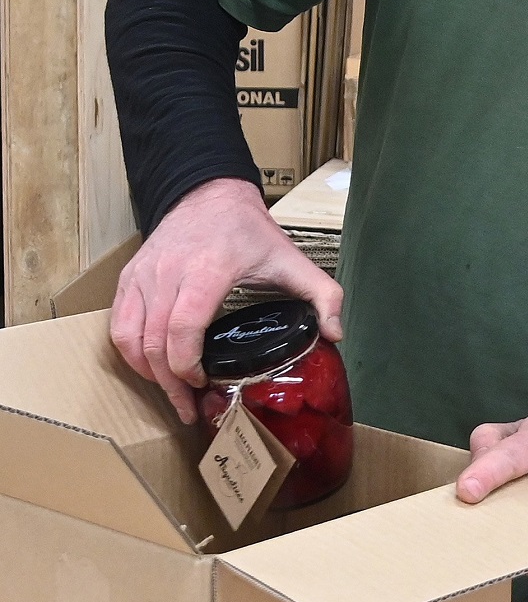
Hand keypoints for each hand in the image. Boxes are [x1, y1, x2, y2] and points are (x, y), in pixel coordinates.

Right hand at [110, 177, 343, 425]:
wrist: (210, 193)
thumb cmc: (248, 231)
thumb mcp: (291, 259)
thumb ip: (323, 295)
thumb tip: (335, 334)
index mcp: (208, 271)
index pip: (183, 328)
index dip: (187, 366)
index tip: (204, 385)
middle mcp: (169, 273)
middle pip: (154, 342)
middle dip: (169, 383)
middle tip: (189, 407)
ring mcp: (144, 275)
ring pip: (130, 338)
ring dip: (147, 373)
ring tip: (171, 393)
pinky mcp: (129, 278)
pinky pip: (118, 325)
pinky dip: (130, 352)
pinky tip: (151, 367)